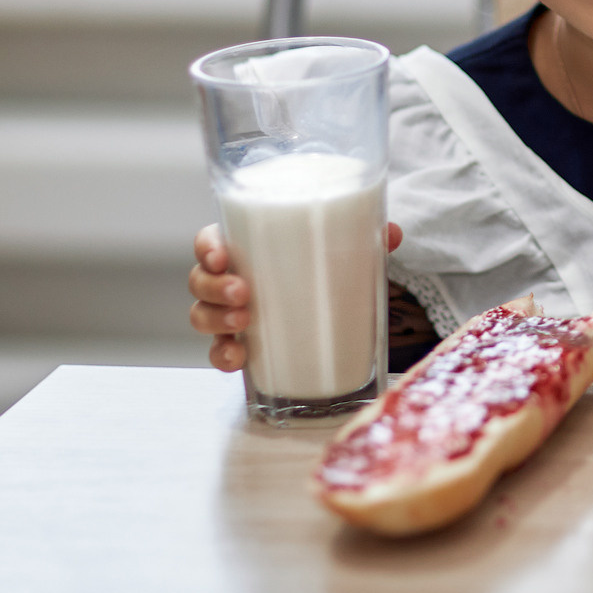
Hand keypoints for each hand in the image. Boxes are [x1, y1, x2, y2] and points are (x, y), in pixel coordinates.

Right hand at [187, 221, 403, 373]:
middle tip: (244, 293)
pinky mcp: (239, 344)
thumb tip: (391, 232)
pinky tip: (238, 359)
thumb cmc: (324, 266)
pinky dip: (222, 356)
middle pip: (200, 280)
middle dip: (215, 287)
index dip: (207, 247)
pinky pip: (218, 352)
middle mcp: (230, 279)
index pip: (210, 240)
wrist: (333, 305)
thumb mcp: (345, 248)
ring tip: (243, 323)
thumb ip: (365, 237)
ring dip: (215, 319)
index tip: (222, 255)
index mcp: (246, 247)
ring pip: (201, 315)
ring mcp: (229, 313)